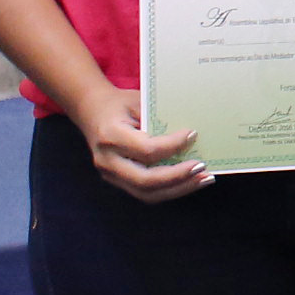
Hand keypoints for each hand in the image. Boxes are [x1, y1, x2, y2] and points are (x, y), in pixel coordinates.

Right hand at [74, 86, 207, 200]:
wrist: (91, 112)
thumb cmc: (119, 104)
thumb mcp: (138, 101)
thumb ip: (159, 117)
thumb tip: (193, 133)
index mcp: (110, 136)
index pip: (146, 150)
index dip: (172, 146)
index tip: (193, 135)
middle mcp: (107, 160)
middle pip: (145, 180)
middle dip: (178, 177)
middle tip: (203, 168)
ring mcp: (110, 175)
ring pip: (147, 193)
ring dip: (179, 189)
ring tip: (203, 179)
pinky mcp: (118, 182)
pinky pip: (146, 193)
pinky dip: (170, 189)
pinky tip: (190, 181)